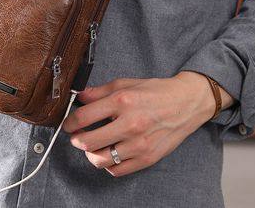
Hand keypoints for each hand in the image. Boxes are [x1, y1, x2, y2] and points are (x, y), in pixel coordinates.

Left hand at [62, 73, 227, 176]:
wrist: (186, 103)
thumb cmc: (156, 92)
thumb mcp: (126, 83)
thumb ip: (100, 91)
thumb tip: (80, 96)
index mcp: (123, 101)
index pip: (85, 116)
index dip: (71, 122)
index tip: (68, 124)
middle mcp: (130, 123)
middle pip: (89, 141)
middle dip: (76, 140)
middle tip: (76, 136)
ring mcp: (139, 143)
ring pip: (101, 159)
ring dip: (90, 154)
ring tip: (92, 146)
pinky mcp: (147, 158)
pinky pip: (117, 170)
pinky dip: (108, 164)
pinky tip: (109, 154)